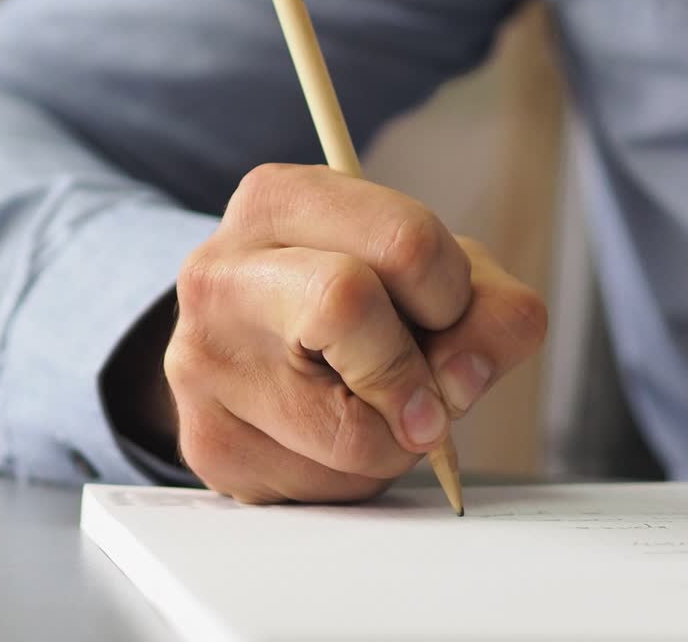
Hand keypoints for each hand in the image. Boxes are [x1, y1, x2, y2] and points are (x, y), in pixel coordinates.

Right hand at [164, 164, 546, 503]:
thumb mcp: (437, 277)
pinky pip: (323, 486)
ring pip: (350, 430)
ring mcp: (200, 363)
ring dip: (395, 438)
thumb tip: (463, 375)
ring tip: (365, 410)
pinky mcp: (209, 446)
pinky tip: (327, 441)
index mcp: (278, 201)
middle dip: (418, 367)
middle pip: (347, 303)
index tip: (440, 312)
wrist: (252, 357)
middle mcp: (219, 273)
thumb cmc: (356, 303)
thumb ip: (487, 311)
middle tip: (425, 386)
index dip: (450, 294)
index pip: (405, 242)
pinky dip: (356, 476)